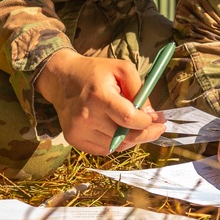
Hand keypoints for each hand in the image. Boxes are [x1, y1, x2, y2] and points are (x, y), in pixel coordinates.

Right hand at [36, 50, 165, 154]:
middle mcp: (86, 116)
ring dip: (130, 138)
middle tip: (157, 128)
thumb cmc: (96, 72)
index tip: (157, 120)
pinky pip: (103, 150)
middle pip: (124, 136)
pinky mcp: (73, 139)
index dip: (146, 122)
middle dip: (145, 134)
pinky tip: (117, 129)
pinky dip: (116, 143)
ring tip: (133, 125)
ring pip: (116, 146)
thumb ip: (140, 90)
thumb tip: (151, 115)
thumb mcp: (122, 69)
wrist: (62, 78)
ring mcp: (78, 130)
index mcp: (99, 96)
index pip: (128, 118)